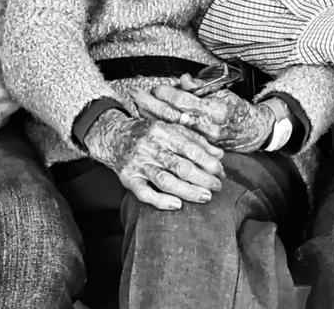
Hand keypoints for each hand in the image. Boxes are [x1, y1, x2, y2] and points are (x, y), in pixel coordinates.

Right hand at [84, 109, 224, 210]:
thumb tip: (219, 155)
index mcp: (162, 131)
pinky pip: (143, 192)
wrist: (112, 136)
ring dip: (188, 191)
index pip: (191, 149)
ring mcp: (137, 163)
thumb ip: (195, 140)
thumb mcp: (170, 129)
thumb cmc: (147, 134)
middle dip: (203, 178)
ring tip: (205, 197)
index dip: (209, 163)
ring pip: (165, 180)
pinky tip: (177, 205)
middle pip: (180, 166)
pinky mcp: (127, 178)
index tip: (221, 172)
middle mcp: (149, 146)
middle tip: (217, 187)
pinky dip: (161, 201)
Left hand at [131, 80, 273, 153]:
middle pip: (173, 115)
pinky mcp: (199, 147)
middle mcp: (209, 126)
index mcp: (216, 109)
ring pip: (172, 127)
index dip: (168, 94)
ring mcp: (202, 139)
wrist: (252, 132)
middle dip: (152, 105)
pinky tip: (147, 121)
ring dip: (152, 116)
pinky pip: (177, 137)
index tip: (155, 89)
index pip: (185, 102)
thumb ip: (201, 87)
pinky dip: (161, 128)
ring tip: (135, 106)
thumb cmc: (236, 108)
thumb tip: (183, 79)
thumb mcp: (222, 92)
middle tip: (135, 95)